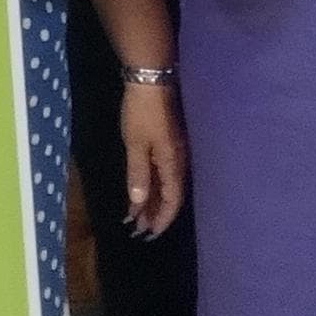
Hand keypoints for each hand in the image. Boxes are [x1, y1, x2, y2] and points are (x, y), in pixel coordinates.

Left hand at [122, 83, 185, 236]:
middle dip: (155, 213)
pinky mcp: (169, 144)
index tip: (149, 234)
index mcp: (173, 164)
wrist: (152, 81)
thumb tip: (139, 202)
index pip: (171, 200)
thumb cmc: (142, 113)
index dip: (161, 219)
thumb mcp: (135, 144)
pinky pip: (163, 172)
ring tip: (137, 216)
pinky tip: (142, 189)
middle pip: (170, 196)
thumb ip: (138, 174)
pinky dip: (153, 185)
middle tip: (138, 229)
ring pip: (166, 185)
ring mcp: (176, 152)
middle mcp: (179, 162)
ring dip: (153, 201)